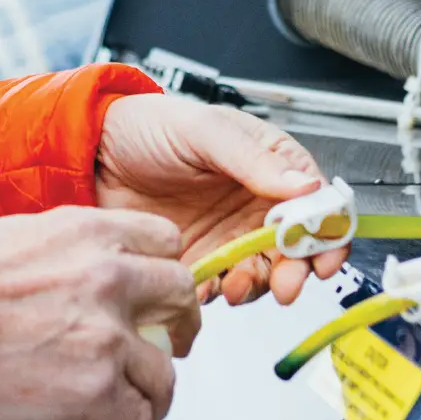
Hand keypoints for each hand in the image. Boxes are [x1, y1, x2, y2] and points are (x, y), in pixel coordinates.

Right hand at [0, 205, 198, 419]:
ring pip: (164, 372)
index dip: (161, 271)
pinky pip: (136, 418)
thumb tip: (72, 280)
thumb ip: (60, 257)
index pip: (164, 241)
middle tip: (162, 346)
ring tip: (127, 406)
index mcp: (87, 233)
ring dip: (148, 393)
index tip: (154, 291)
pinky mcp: (95, 389)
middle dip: (175, 328)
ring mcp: (106, 335)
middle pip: (181, 299)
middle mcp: (108, 277)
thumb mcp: (12, 241)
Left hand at [95, 94, 347, 305]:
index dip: (328, 232)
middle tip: (285, 286)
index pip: (317, 202)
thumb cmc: (147, 127)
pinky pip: (224, 285)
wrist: (92, 154)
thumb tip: (306, 186)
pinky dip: (222, 293)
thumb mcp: (202, 131)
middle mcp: (256, 202)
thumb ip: (252, 159)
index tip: (324, 258)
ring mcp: (230, 233)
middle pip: (298, 246)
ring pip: (266, 271)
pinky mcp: (201, 258)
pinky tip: (205, 289)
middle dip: (297, 270)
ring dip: (260, 287)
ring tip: (236, 287)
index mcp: (269, 164)